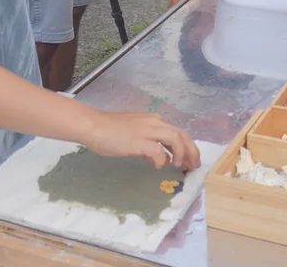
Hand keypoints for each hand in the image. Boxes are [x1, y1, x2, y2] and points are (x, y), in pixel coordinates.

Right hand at [83, 111, 200, 169]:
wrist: (93, 126)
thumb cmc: (109, 131)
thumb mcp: (134, 137)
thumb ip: (149, 145)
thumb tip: (160, 158)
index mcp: (154, 121)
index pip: (178, 132)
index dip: (188, 146)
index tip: (190, 160)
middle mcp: (154, 123)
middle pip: (181, 134)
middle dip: (191, 151)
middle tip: (194, 165)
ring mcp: (146, 130)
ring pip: (174, 138)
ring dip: (180, 153)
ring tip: (179, 165)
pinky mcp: (138, 141)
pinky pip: (157, 150)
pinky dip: (161, 159)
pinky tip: (158, 166)